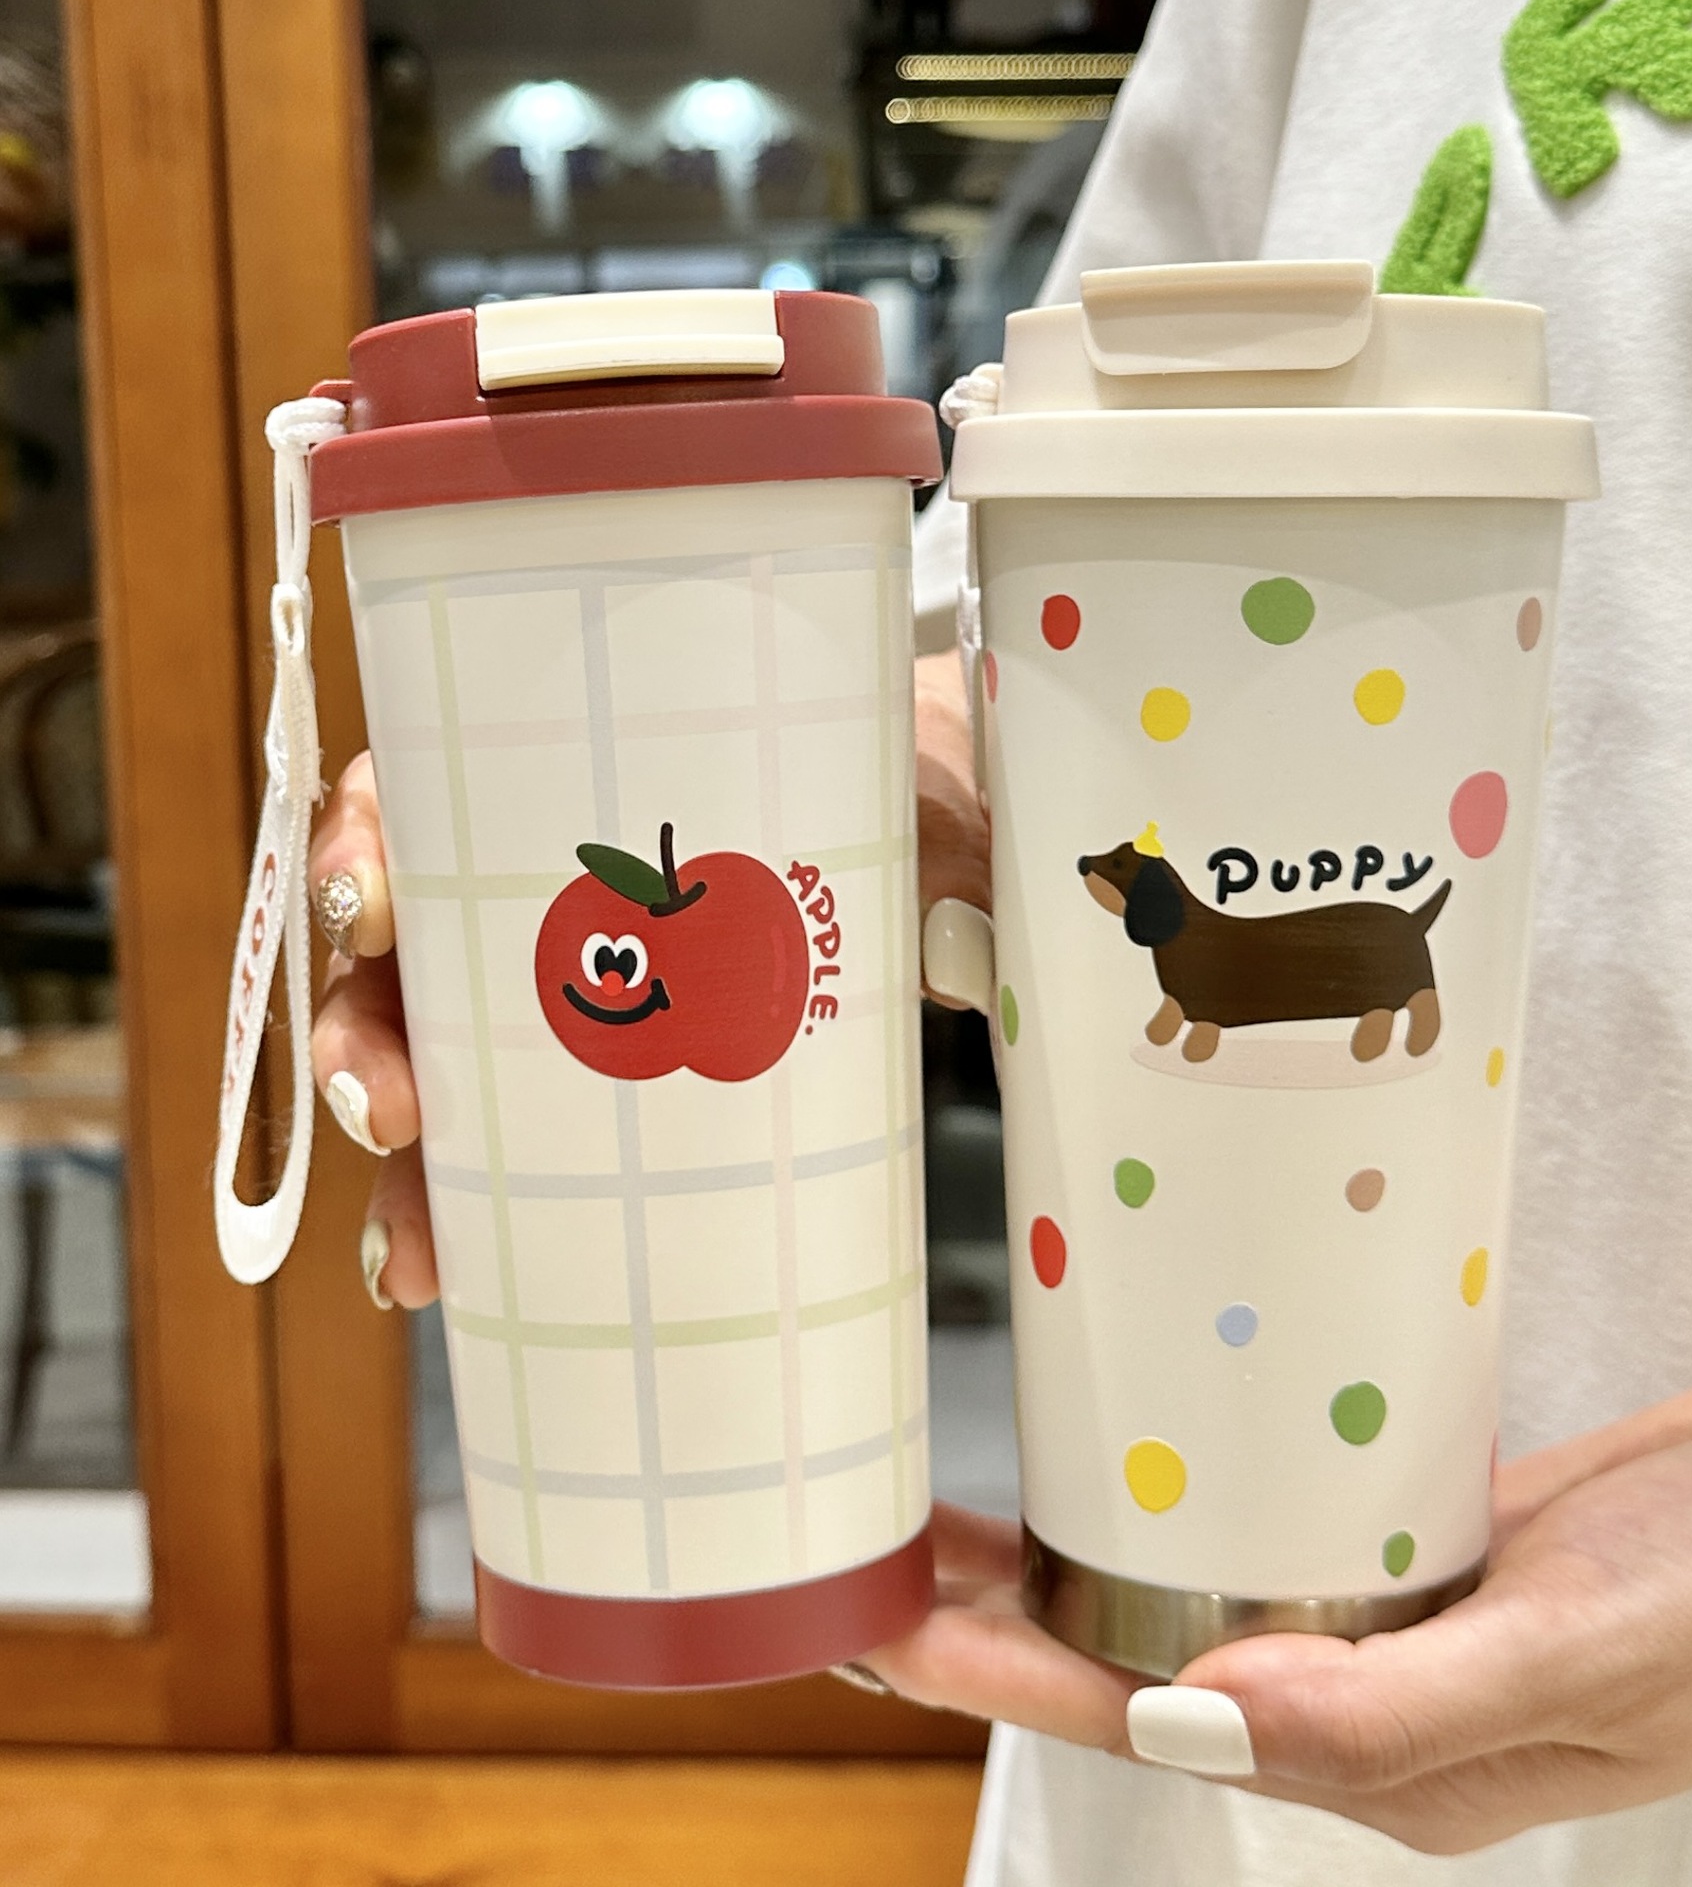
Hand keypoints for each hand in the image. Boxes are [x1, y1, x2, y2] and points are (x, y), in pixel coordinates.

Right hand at [306, 648, 989, 1307]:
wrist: (933, 834)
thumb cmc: (889, 798)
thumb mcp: (908, 809)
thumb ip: (938, 866)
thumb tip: (957, 957)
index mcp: (577, 785)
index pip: (421, 792)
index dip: (365, 847)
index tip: (373, 908)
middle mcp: (534, 887)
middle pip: (398, 953)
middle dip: (367, 1036)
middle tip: (391, 1109)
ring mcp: (557, 988)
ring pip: (432, 1062)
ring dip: (406, 1160)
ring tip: (414, 1253)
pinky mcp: (601, 1075)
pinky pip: (504, 1137)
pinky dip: (469, 1207)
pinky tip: (459, 1275)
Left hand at [865, 1370, 1691, 1853]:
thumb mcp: (1578, 1659)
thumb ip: (1383, 1709)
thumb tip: (1188, 1720)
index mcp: (1388, 1760)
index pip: (1145, 1715)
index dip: (1000, 1672)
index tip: (879, 1626)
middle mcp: (1371, 1696)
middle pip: (1142, 1653)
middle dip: (1002, 1616)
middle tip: (872, 1551)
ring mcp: (1399, 1615)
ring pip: (1195, 1583)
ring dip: (1078, 1548)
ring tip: (960, 1499)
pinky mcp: (1431, 1538)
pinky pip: (1279, 1521)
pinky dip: (1188, 1494)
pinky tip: (1133, 1446)